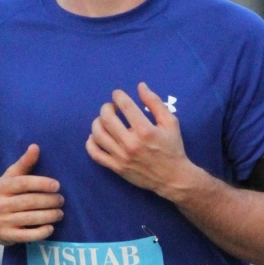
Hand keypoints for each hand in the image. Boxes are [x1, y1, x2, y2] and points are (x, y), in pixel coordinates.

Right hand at [0, 143, 63, 244]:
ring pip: (30, 218)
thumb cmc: (4, 194)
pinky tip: (51, 228)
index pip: (23, 183)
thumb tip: (35, 146)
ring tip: (60, 213)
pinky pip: (26, 236)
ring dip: (49, 216)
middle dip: (48, 201)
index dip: (41, 183)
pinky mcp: (6, 236)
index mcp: (0, 187)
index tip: (57, 185)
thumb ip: (24, 163)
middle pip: (29, 202)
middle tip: (61, 200)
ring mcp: (2, 221)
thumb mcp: (10, 177)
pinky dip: (41, 232)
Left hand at [86, 82, 193, 198]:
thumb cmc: (172, 148)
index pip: (125, 105)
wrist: (172, 178)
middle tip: (112, 108)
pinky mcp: (116, 167)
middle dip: (107, 107)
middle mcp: (131, 143)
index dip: (118, 95)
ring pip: (98, 134)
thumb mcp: (170, 122)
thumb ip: (155, 103)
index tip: (118, 95)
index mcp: (145, 130)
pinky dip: (90, 143)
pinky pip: (95, 154)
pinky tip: (96, 136)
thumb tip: (140, 86)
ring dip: (97, 122)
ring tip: (104, 120)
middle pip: (107, 118)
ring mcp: (121, 157)